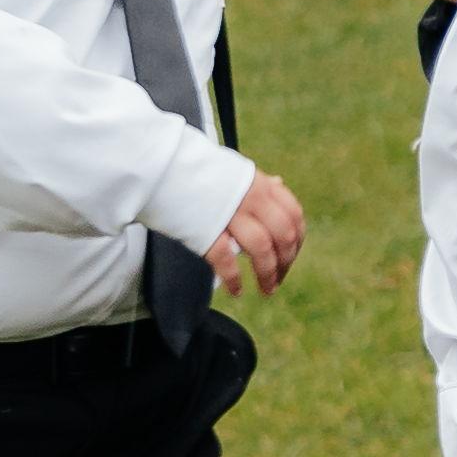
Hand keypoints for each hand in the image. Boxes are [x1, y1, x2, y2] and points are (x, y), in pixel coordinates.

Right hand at [202, 172, 305, 294]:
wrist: (159, 166)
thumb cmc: (196, 170)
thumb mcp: (235, 170)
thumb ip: (259, 183)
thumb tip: (280, 185)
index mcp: (260, 184)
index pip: (294, 215)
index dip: (297, 239)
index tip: (291, 254)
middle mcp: (251, 199)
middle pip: (283, 236)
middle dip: (285, 262)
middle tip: (280, 278)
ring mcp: (230, 215)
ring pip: (262, 251)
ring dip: (268, 275)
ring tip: (267, 289)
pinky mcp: (206, 231)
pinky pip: (227, 261)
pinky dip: (235, 279)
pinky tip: (237, 290)